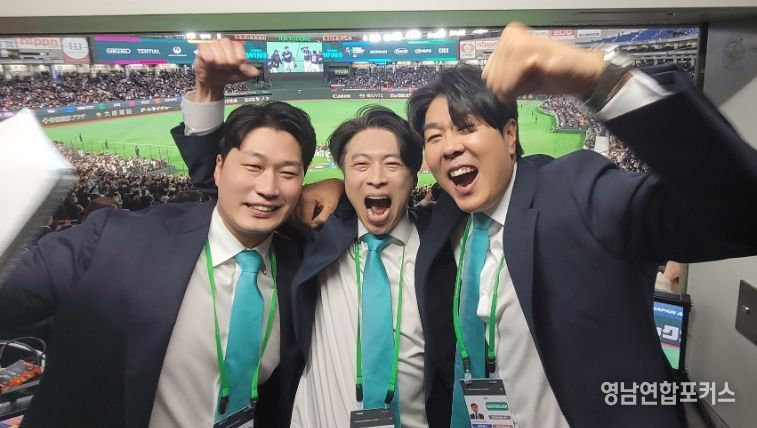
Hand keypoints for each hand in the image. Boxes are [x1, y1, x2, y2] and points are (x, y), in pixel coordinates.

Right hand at [194, 38, 258, 101]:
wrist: (214, 81)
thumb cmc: (227, 75)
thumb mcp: (242, 75)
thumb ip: (250, 72)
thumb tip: (254, 71)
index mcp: (236, 46)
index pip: (240, 55)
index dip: (238, 64)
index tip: (235, 67)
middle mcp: (225, 42)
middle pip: (230, 55)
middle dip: (228, 65)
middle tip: (225, 67)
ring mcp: (213, 43)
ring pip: (219, 55)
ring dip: (218, 64)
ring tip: (217, 65)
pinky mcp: (202, 47)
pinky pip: (207, 53)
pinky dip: (209, 61)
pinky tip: (209, 63)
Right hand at [296, 178, 343, 228]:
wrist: (333, 183)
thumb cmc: (334, 194)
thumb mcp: (331, 206)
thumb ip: (323, 218)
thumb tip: (313, 226)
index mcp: (305, 198)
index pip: (304, 219)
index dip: (311, 225)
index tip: (318, 225)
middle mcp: (298, 195)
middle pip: (297, 217)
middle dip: (306, 222)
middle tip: (315, 224)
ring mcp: (297, 195)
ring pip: (294, 214)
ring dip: (302, 219)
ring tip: (312, 219)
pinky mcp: (298, 195)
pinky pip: (295, 209)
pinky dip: (300, 214)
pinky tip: (308, 215)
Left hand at [481, 22, 605, 102]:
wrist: (583, 72)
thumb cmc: (554, 74)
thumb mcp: (521, 74)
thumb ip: (503, 74)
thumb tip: (490, 83)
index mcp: (508, 37)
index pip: (488, 75)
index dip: (506, 86)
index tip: (526, 77)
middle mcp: (509, 36)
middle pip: (492, 81)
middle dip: (512, 87)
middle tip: (534, 77)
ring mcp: (517, 43)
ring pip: (500, 84)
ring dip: (520, 88)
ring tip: (538, 75)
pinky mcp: (528, 53)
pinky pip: (511, 84)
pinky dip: (525, 88)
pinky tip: (540, 77)